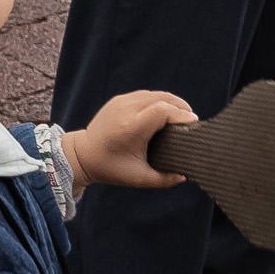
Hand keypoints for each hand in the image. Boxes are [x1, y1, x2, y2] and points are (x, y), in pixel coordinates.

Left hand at [63, 91, 196, 192]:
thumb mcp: (138, 178)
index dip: (181, 115)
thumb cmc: (110, 168)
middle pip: (163, 97)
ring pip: (155, 94)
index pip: (163, 110)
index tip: (192, 123)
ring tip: (181, 114)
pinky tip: (166, 110)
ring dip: (171, 101)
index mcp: (132, 128)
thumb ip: (163, 179)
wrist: (81, 155)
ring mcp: (122, 101)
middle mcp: (127, 110)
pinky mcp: (119, 99)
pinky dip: (159, 100)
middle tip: (191, 118)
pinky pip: (145, 95)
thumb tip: (184, 176)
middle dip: (180, 106)